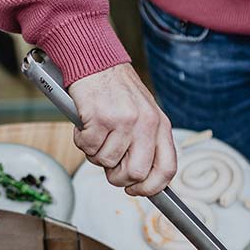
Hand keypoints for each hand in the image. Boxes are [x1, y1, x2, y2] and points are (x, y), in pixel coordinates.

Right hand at [67, 63, 176, 195]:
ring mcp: (123, 120)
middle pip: (135, 173)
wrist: (95, 60)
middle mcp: (146, 123)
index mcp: (160, 125)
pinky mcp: (100, 117)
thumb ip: (146, 143)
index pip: (167, 169)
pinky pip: (88, 147)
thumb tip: (139, 179)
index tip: (136, 190)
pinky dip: (82, 141)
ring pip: (106, 162)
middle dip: (117, 177)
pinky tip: (85, 125)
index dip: (151, 188)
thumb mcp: (144, 114)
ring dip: (95, 154)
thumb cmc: (116, 90)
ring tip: (96, 135)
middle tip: (109, 165)